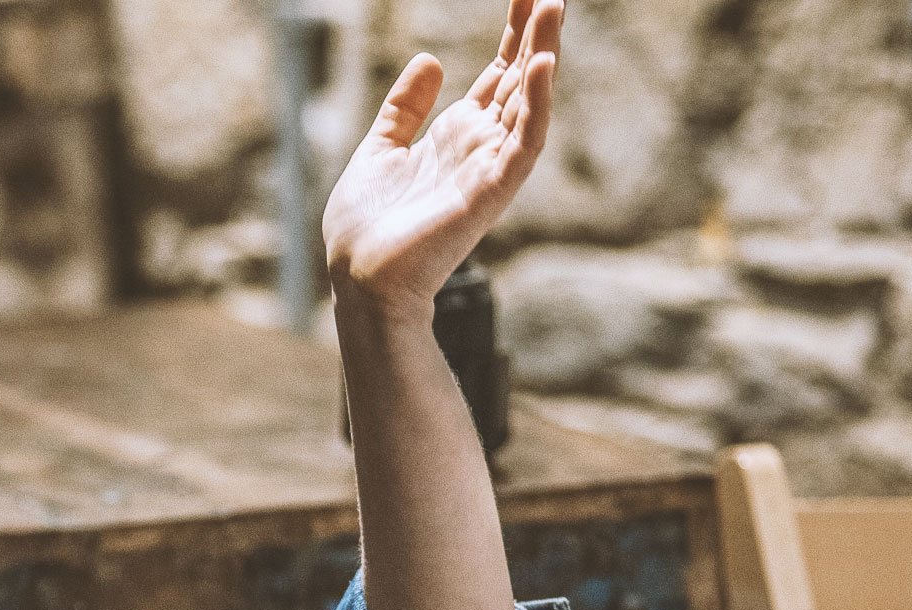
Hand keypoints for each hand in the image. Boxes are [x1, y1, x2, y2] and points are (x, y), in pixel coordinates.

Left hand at [321, 0, 560, 312]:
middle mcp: (479, 148)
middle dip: (536, 35)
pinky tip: (541, 68)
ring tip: (553, 10)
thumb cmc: (366, 228)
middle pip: (518, 80)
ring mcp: (487, 169)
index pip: (497, 75)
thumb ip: (404, 108)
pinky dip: (534, 107)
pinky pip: (522, 145)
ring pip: (527, 104)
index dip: (514, 35)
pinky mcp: (488, 193)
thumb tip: (429, 60)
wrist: (358, 280)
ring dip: (543, 57)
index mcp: (455, 136)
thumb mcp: (379, 150)